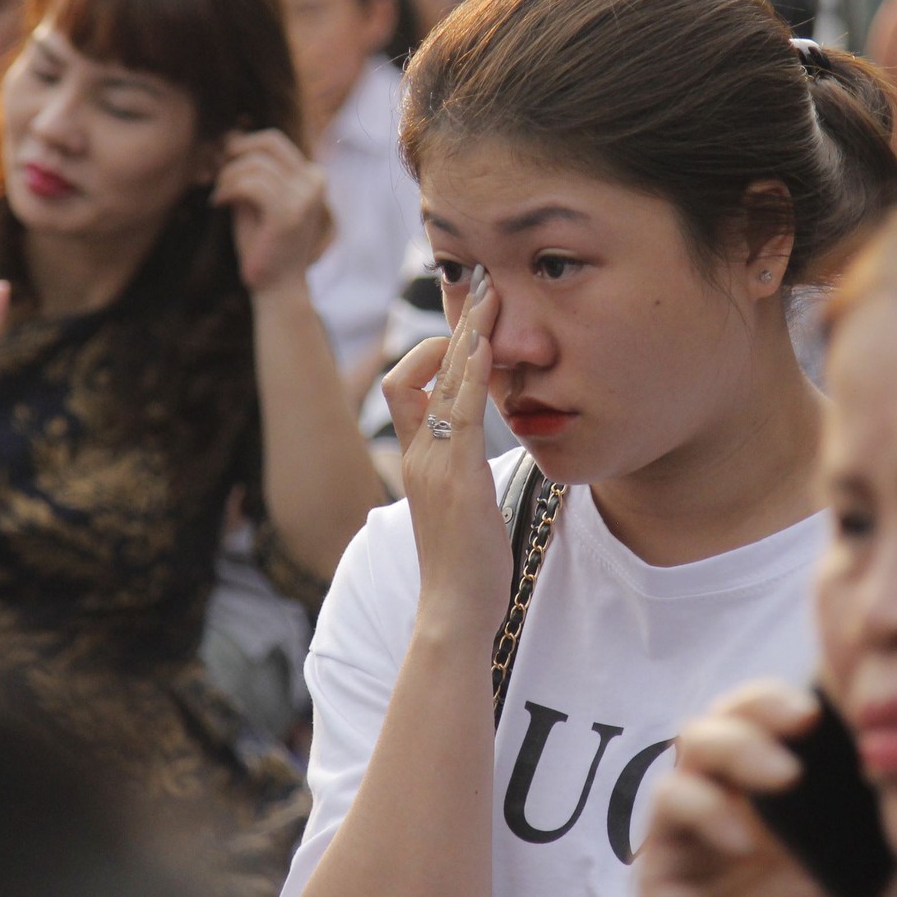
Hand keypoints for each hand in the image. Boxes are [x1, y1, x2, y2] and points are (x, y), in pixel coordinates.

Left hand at [214, 129, 333, 295]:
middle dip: (234, 154)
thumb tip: (230, 135)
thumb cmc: (263, 244)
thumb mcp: (256, 198)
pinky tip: (219, 204)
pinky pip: (250, 184)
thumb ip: (250, 169)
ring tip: (219, 198)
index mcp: (312, 177)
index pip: (272, 141)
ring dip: (227, 179)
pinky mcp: (289, 215)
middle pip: (267, 142)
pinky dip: (228, 190)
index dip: (240, 146)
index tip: (221, 165)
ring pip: (254, 165)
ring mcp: (305, 198)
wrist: (277, 289)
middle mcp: (315, 182)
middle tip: (216, 177)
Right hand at [381, 265, 511, 623]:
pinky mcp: (454, 475)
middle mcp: (416, 455)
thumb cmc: (465, 569)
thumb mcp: (461, 510)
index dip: (431, 353)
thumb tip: (478, 461)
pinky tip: (487, 347)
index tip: (467, 327)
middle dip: (453, 326)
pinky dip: (470, 375)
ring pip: (440, 382)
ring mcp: (431, 464)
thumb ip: (462, 477)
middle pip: (418, 371)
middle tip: (480, 285)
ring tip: (490, 296)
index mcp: (415, 461)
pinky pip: (458, 412)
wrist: (453, 611)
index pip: (407, 388)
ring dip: (467, 334)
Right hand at [640, 681, 896, 896]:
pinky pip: (669, 801)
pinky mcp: (661, 857)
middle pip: (732, 711)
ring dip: (737, 743)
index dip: (804, 695)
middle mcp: (735, 799)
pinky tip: (742, 842)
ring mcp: (696, 824)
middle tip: (805, 715)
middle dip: (764, 700)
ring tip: (783, 775)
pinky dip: (704, 807)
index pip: (783, 720)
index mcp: (784, 800)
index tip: (847, 696)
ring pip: (693, 740)